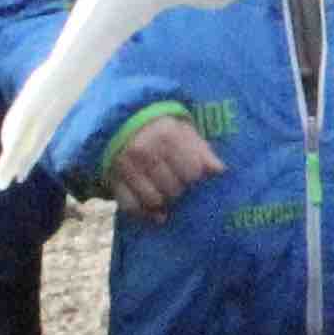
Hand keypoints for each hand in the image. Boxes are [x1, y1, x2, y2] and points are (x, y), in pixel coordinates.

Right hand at [105, 117, 222, 219]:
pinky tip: (154, 212)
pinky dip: (144, 213)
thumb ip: (202, 150)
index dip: (195, 179)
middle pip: (173, 190)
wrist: (123, 121)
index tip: (194, 178)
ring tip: (167, 197)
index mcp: (167, 136)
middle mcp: (145, 151)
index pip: (192, 172)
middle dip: (180, 192)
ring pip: (153, 200)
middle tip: (179, 187)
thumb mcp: (184, 131)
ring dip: (164, 204)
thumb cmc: (162, 129)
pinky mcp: (113, 179)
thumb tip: (219, 171)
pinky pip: (130, 206)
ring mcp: (127, 166)